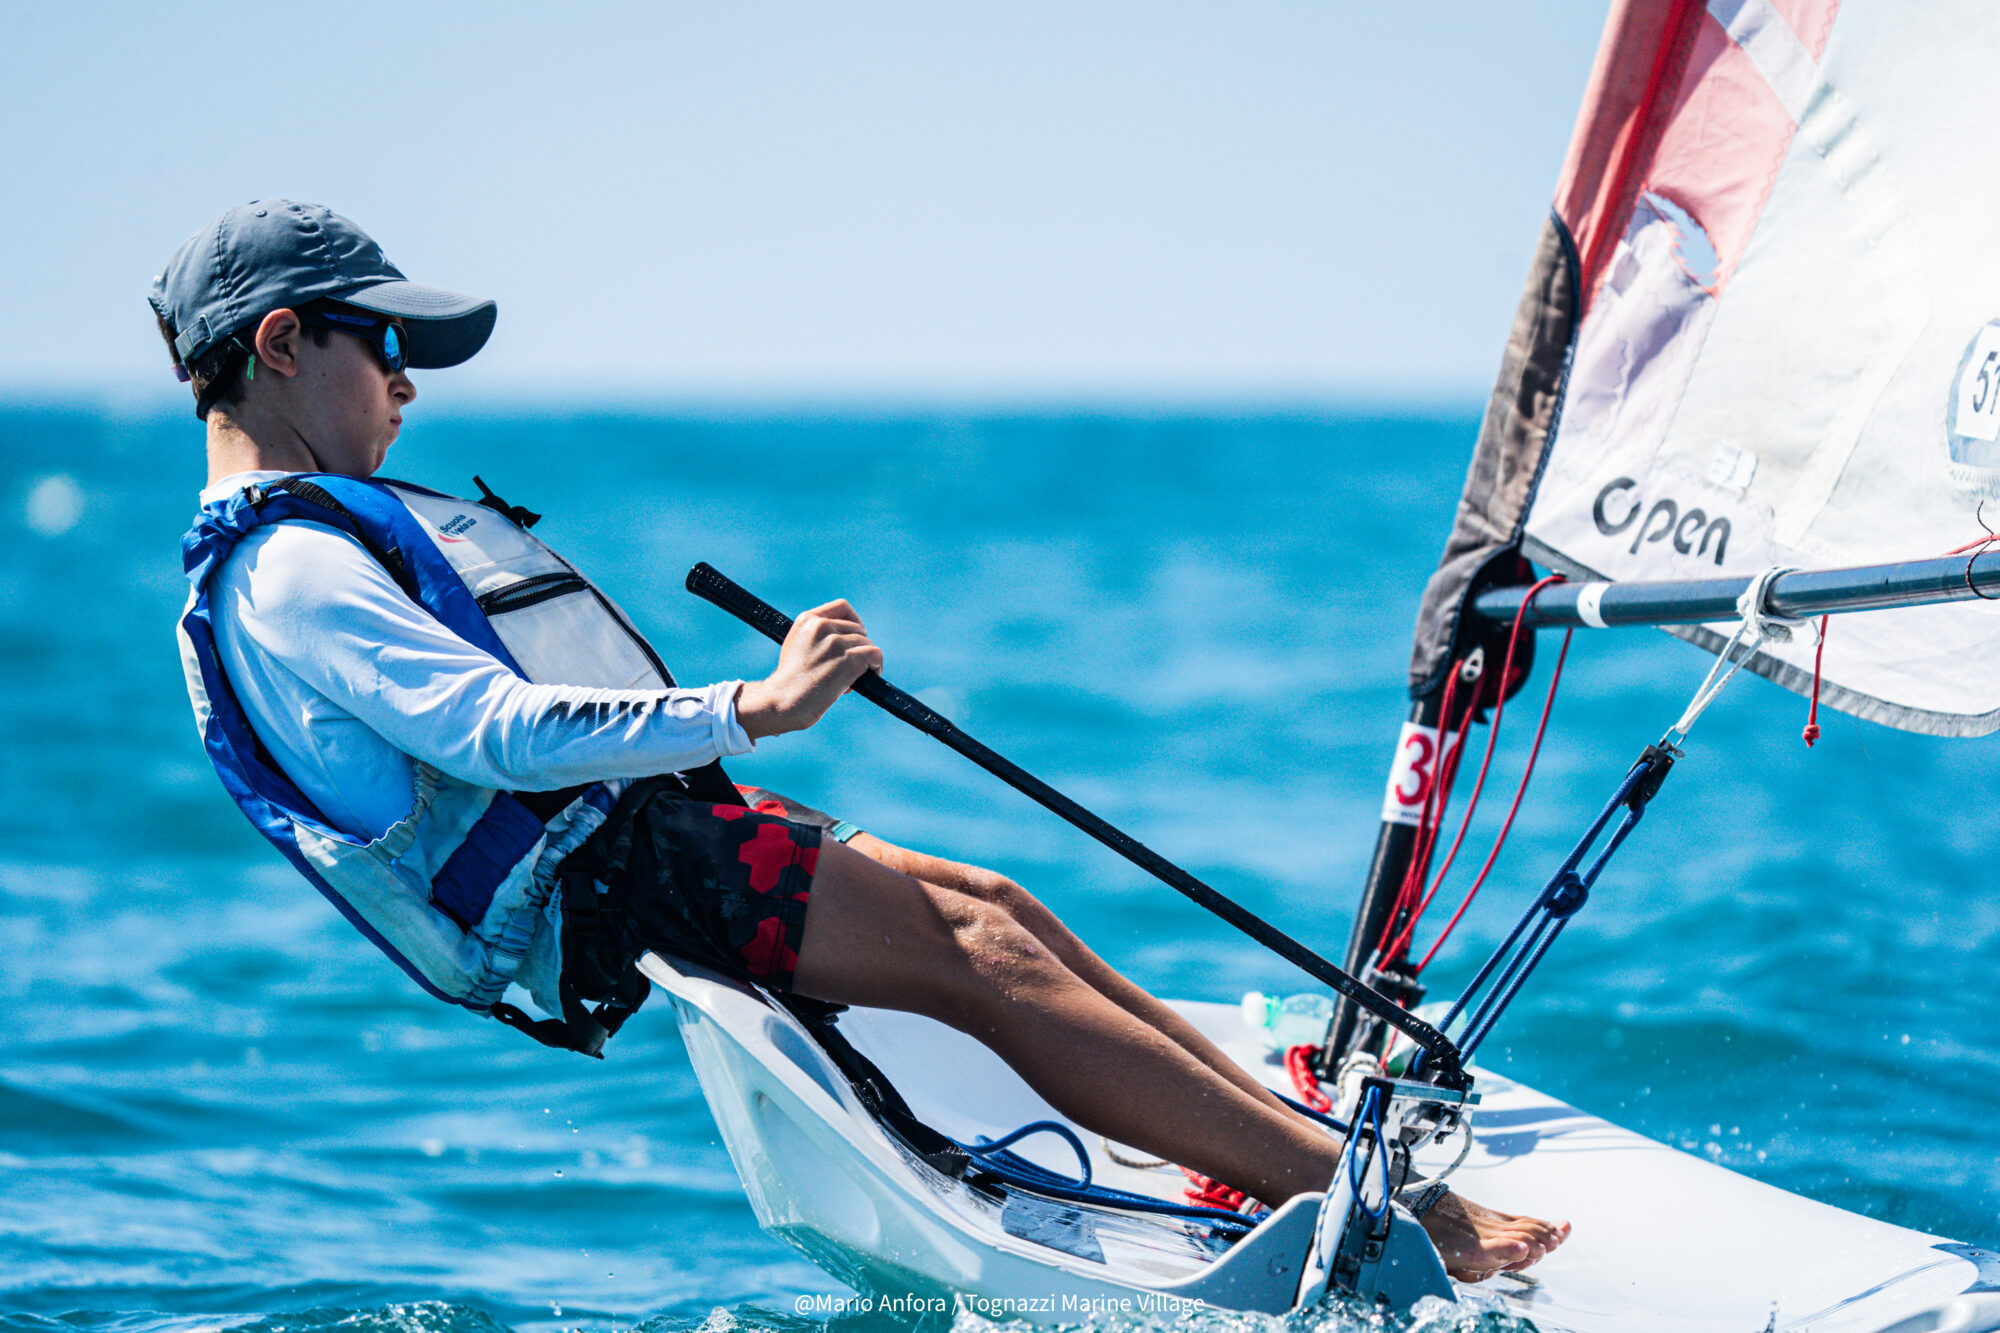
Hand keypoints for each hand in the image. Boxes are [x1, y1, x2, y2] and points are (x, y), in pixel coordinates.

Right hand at [736, 599, 882, 738]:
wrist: (784, 701)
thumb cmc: (789, 681)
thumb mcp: (796, 645)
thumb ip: (816, 634)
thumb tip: (848, 636)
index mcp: (808, 620)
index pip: (842, 607)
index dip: (854, 621)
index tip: (855, 636)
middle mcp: (822, 626)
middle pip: (859, 630)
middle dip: (856, 649)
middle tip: (845, 668)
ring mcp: (835, 643)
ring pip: (868, 644)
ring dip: (864, 662)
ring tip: (849, 678)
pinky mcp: (848, 660)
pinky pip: (874, 654)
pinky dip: (876, 665)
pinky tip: (870, 675)